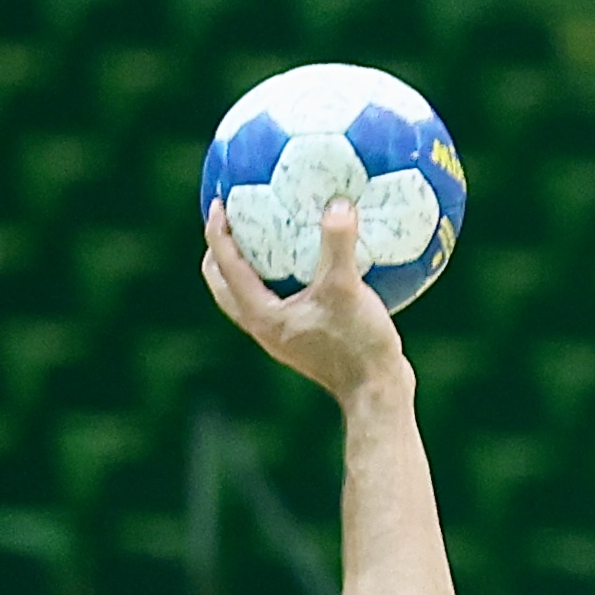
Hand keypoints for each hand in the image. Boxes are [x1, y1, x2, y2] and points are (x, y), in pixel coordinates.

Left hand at [202, 193, 406, 400]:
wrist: (376, 393)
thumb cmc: (358, 345)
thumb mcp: (346, 289)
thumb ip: (338, 243)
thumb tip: (338, 203)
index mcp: (260, 314)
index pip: (224, 266)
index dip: (218, 231)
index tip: (220, 201)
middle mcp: (263, 326)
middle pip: (223, 284)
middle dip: (221, 252)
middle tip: (230, 220)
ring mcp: (281, 335)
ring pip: (247, 295)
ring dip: (246, 266)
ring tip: (261, 236)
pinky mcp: (301, 338)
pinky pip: (277, 300)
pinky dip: (279, 277)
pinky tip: (305, 260)